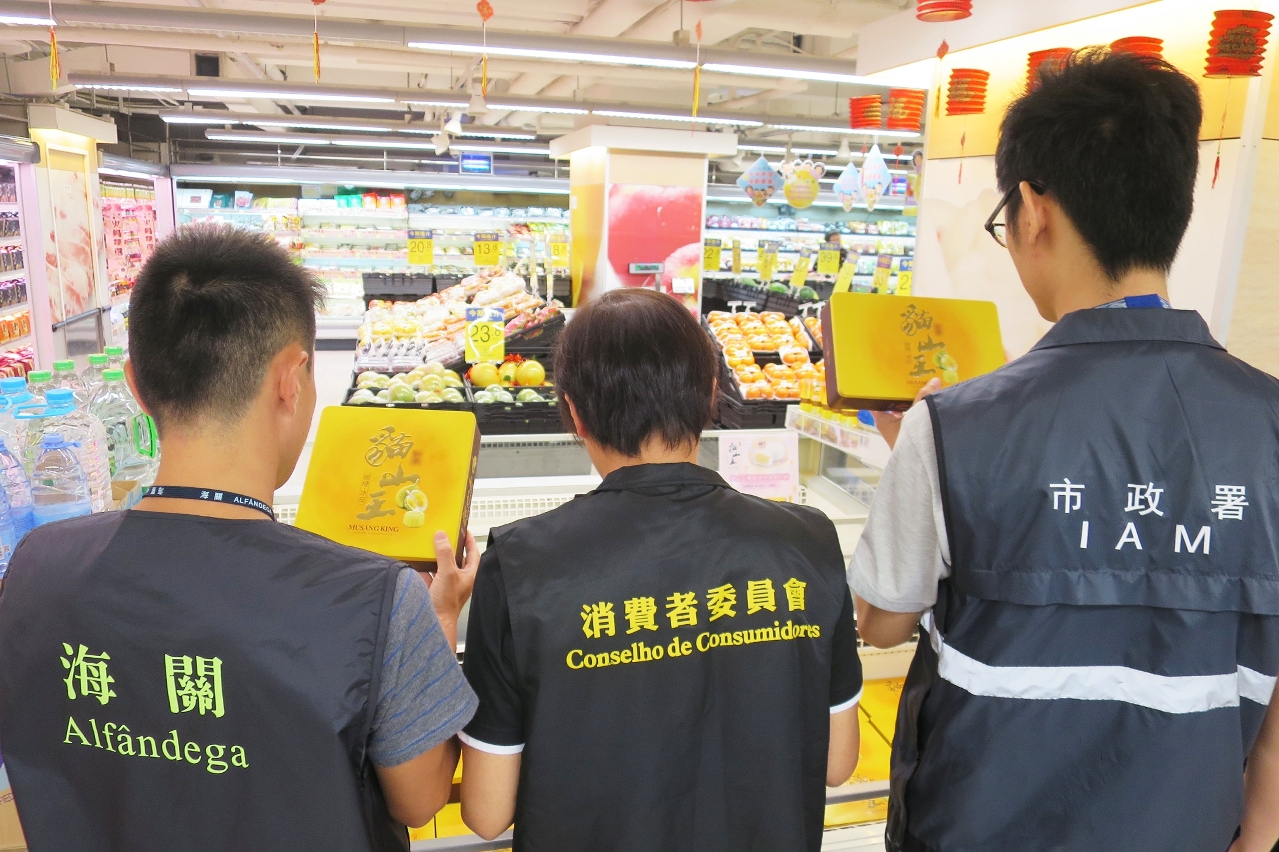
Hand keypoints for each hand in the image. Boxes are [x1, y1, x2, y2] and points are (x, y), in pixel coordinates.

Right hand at [424, 530, 478, 650]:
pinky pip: (428, 575)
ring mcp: (445, 584)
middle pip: (455, 558)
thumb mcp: (448, 573)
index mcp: (468, 574)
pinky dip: (423, 567)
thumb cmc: (447, 604)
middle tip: (443, 534)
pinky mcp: (433, 589)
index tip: (464, 529)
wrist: (434, 622)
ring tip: (428, 544)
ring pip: (441, 565)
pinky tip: (417, 561)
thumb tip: (442, 536)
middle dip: (449, 546)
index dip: (469, 541)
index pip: (473, 553)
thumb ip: (445, 554)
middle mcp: (458, 578)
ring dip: (435, 556)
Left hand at [872, 377, 942, 450]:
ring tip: (920, 386)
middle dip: (900, 393)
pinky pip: (911, 419)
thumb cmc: (910, 440)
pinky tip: (927, 403)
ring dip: (910, 402)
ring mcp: (897, 430)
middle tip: (909, 377)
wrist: (919, 465)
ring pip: (902, 411)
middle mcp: (887, 424)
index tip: (886, 377)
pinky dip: (916, 411)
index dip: (879, 390)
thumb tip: (934, 380)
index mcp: (882, 418)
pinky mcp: (907, 436)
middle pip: (891, 404)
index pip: (875, 400)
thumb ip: (924, 398)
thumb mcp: (917, 415)